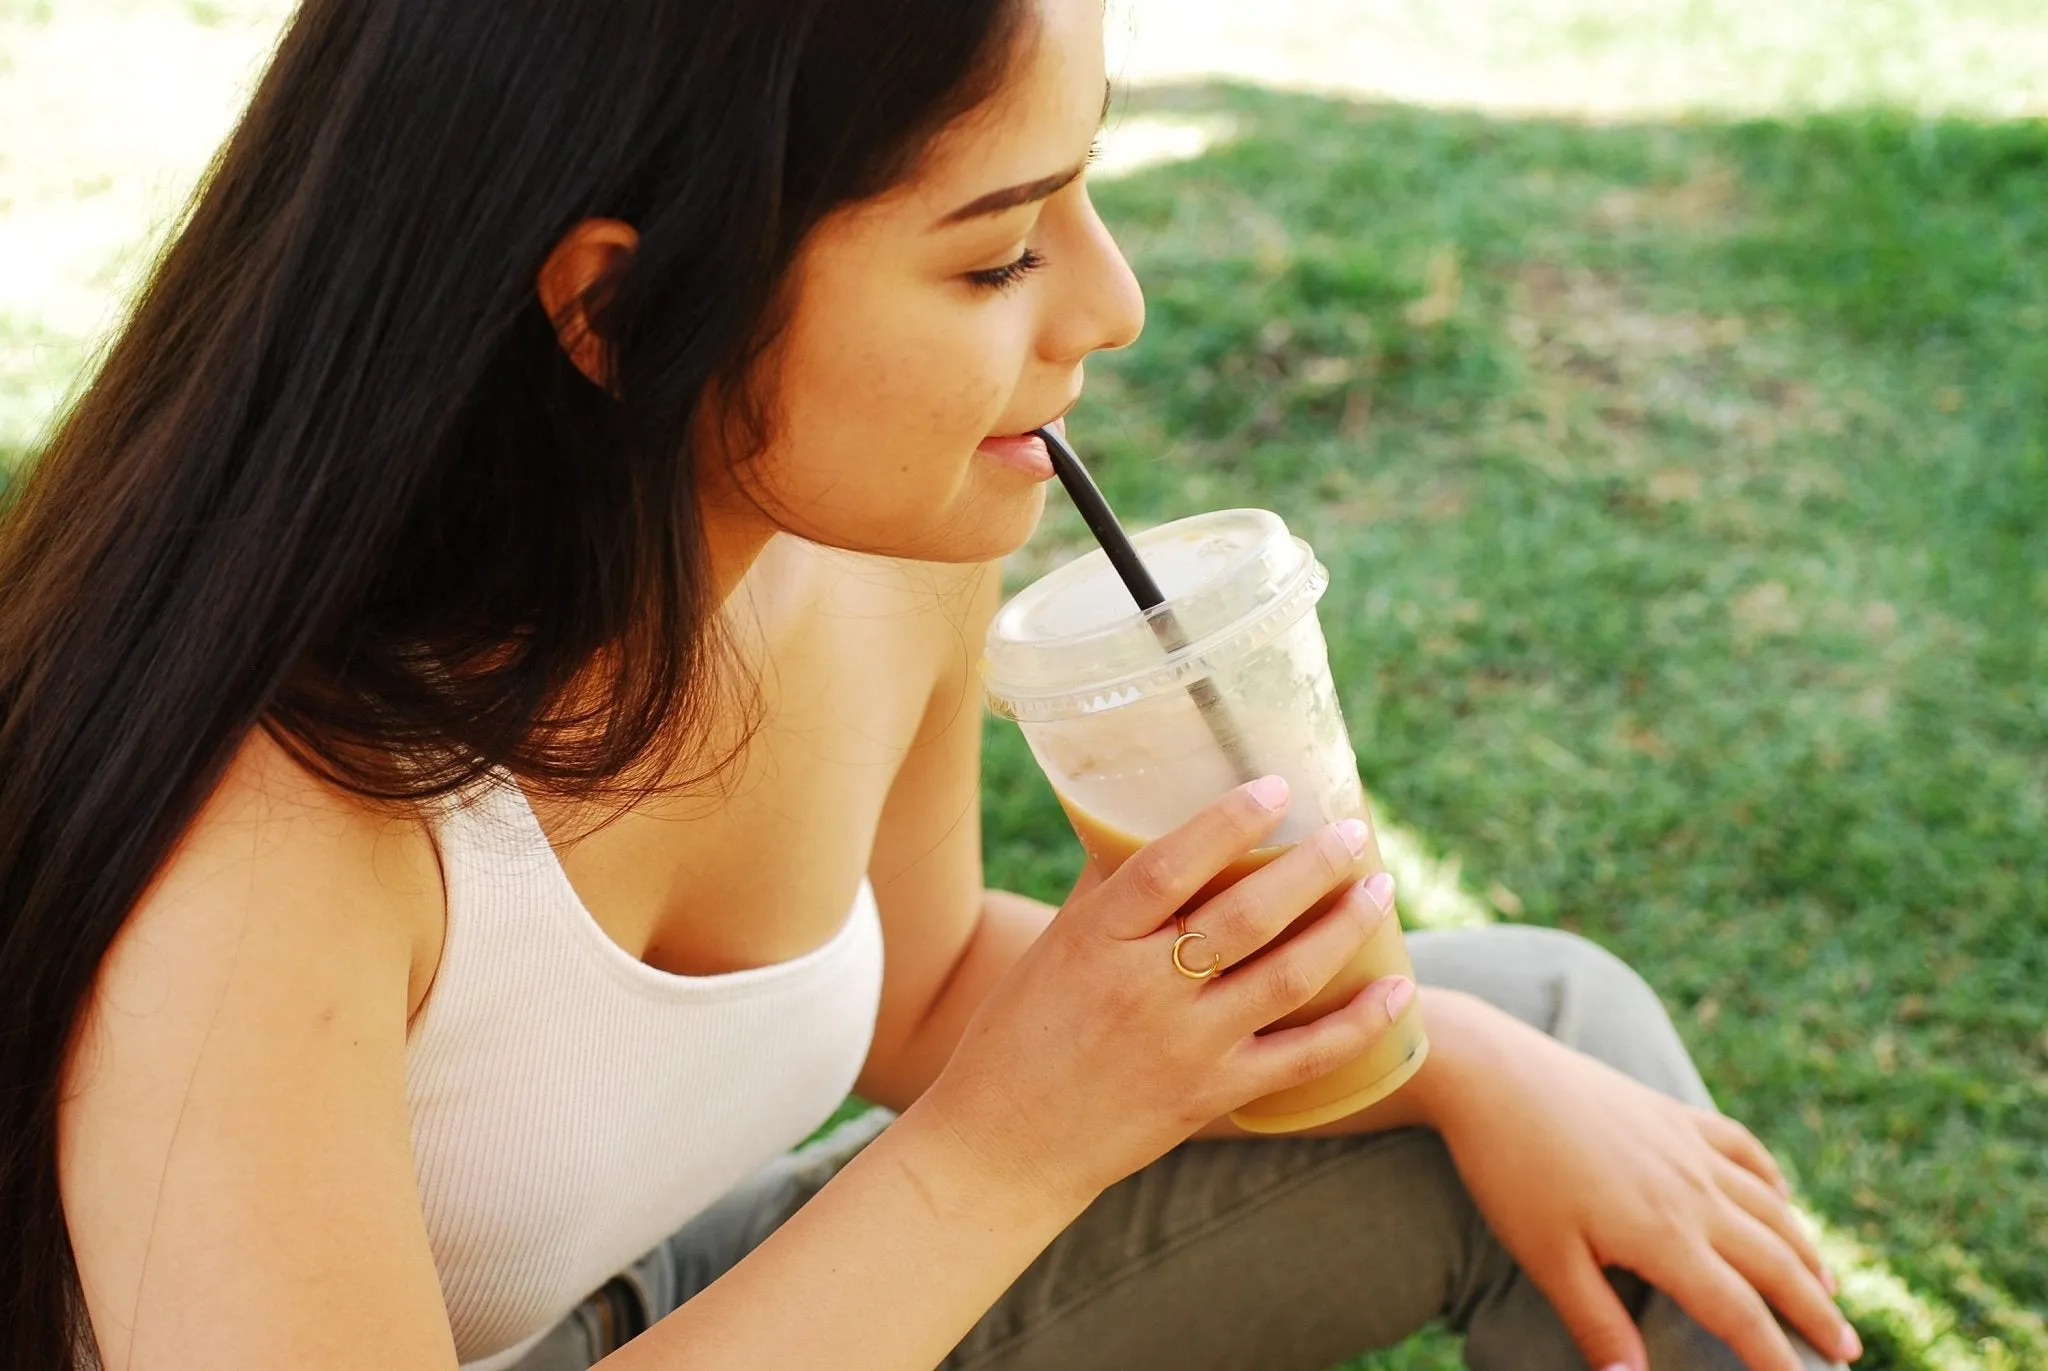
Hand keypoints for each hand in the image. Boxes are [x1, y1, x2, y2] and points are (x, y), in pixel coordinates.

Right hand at [917, 776, 1411, 1209]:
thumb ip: (1109, 890)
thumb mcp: (1054, 947)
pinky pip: (1303, 1057)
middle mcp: (1143, 989)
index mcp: (1095, 940)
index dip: (1229, 822)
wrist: (1004, 1145)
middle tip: (1356, 832)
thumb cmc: (1018, 1032)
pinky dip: (1358, 1023)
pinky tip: (1396, 988)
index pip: (1171, 864)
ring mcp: (1183, 1046)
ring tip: (1379, 886)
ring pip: (1285, 976)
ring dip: (1343, 926)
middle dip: (1313, 866)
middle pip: (1247, 915)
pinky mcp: (1211, 1094)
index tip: (1279, 788)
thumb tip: (1153, 819)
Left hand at [1427, 1001, 1858, 1370]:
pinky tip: (1779, 1195)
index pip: (1741, 1314)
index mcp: (1665, 1236)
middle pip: (1776, 1262)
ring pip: (1769, 1206)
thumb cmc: (1509, 1171)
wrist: (1489, 1071)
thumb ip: (1599, 1325)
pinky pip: (1741, 1146)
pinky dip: (1770, 1178)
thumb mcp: (1547, 1260)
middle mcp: (1694, 1190)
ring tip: (1827, 1287)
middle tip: (1846, 1349)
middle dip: (1816, 1311)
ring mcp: (1686, 1145)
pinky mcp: (1668, 1112)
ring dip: (1805, 1250)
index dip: (1777, 1360)